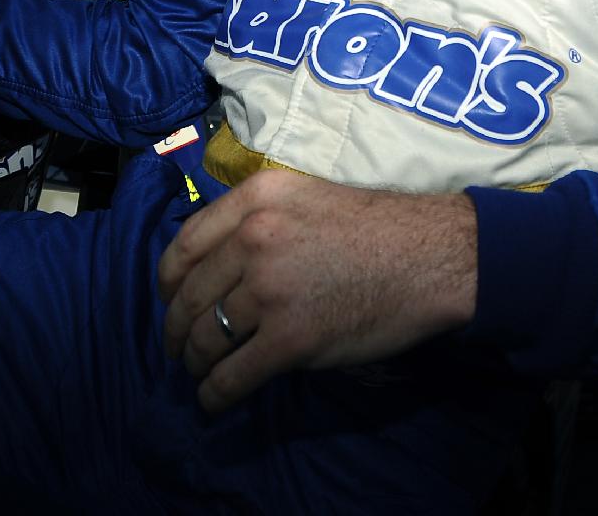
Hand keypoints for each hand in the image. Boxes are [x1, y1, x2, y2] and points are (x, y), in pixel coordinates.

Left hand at [155, 170, 474, 411]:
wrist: (429, 257)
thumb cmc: (374, 227)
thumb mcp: (303, 197)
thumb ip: (256, 219)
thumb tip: (217, 261)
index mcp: (254, 200)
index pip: (184, 245)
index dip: (168, 281)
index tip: (168, 300)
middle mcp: (252, 239)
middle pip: (189, 295)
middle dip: (176, 329)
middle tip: (177, 348)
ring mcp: (269, 290)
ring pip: (206, 337)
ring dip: (196, 363)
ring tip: (200, 373)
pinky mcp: (290, 338)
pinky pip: (233, 374)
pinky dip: (215, 394)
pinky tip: (213, 400)